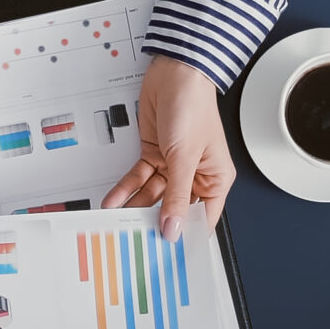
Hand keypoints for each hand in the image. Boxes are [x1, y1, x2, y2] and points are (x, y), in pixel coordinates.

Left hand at [101, 54, 234, 236]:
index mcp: (215, 180)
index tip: (167, 255)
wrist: (176, 73)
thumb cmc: (194, 107)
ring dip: (134, 207)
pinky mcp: (154, 155)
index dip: (184, 237)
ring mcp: (173, 166)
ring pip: (152, 196)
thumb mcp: (185, 158)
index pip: (201, 219)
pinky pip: (139, 179)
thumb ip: (177, 196)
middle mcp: (195, 176)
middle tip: (136, 241)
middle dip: (154, 223)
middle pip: (173, 210)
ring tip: (118, 223)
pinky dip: (125, 189)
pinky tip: (114, 200)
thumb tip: (174, 228)